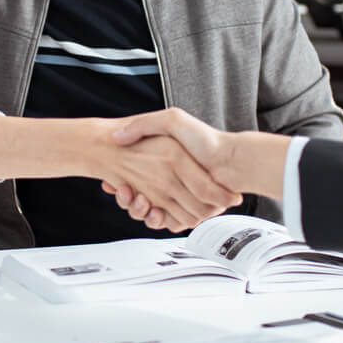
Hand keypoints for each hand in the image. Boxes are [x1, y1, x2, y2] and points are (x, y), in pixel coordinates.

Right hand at [98, 133, 240, 231]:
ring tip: (138, 200)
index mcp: (163, 163)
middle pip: (136, 198)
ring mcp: (176, 198)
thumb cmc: (204, 139)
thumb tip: (117, 136)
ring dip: (138, 210)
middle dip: (127, 199)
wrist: (231, 161)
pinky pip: (166, 222)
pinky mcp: (186, 212)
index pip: (130, 178)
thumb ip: (145, 124)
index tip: (111, 182)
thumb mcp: (171, 120)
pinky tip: (153, 211)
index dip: (118, 183)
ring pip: (147, 213)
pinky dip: (157, 220)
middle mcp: (168, 182)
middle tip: (124, 192)